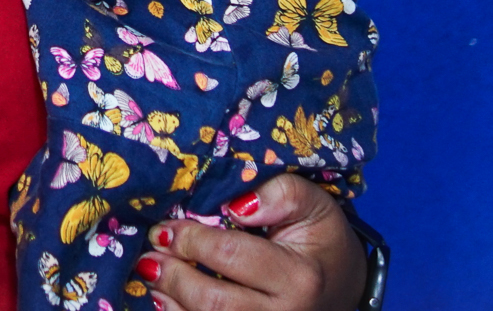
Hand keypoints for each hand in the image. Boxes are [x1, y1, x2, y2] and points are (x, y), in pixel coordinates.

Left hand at [135, 176, 363, 310]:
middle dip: (172, 275)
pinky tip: (165, 298)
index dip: (190, 240)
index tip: (165, 227)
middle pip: (212, 301)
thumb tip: (234, 205)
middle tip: (150, 251)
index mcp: (299, 278)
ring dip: (170, 299)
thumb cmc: (321, 239)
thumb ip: (280, 193)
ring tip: (150, 272)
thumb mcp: (313, 203)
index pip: (229, 257)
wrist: (343, 286)